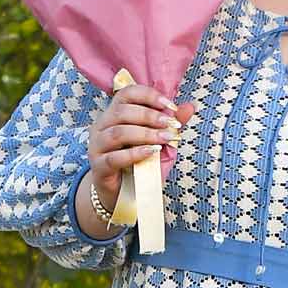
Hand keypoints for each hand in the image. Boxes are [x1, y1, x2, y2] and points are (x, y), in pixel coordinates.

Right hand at [87, 79, 192, 207]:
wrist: (124, 192)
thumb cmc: (141, 163)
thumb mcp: (158, 141)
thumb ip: (170, 123)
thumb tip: (190, 105)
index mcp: (115, 114)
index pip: (126, 94)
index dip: (148, 96)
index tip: (170, 105)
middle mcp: (102, 126)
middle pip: (122, 112)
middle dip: (150, 116)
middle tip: (170, 123)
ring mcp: (97, 146)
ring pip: (117, 133)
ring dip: (145, 134)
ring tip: (165, 139)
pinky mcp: (99, 166)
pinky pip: (115, 157)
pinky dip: (135, 153)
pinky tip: (151, 152)